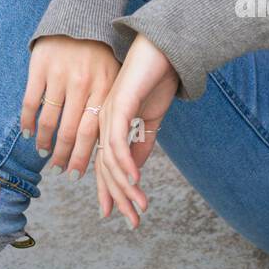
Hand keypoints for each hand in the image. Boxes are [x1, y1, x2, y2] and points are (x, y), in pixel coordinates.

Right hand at [21, 36, 121, 179]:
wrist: (82, 18)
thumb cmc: (102, 55)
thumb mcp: (115, 77)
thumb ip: (113, 105)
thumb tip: (115, 145)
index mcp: (105, 87)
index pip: (93, 133)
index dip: (84, 157)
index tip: (78, 174)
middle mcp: (83, 83)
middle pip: (71, 132)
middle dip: (65, 156)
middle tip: (60, 171)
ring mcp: (60, 74)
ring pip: (50, 120)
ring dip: (46, 142)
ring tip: (45, 153)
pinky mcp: (40, 67)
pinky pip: (31, 103)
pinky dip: (28, 122)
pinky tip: (29, 134)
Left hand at [94, 33, 180, 226]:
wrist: (164, 48)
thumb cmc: (157, 79)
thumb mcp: (151, 120)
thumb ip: (141, 144)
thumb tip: (133, 174)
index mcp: (110, 125)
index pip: (107, 165)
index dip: (111, 191)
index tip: (118, 215)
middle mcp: (104, 120)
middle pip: (106, 167)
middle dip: (119, 196)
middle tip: (132, 221)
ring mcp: (108, 111)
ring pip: (111, 157)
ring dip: (124, 184)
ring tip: (138, 205)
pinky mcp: (118, 103)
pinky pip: (118, 138)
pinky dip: (124, 161)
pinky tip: (134, 179)